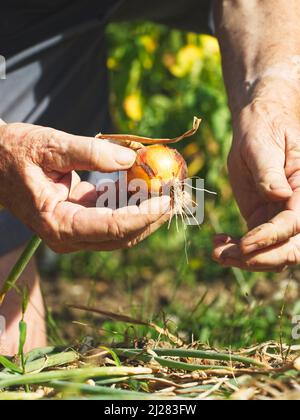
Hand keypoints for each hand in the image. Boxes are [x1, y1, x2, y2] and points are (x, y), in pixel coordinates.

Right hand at [0, 122, 170, 252]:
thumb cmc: (14, 153)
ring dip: (146, 209)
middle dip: (153, 216)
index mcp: (59, 224)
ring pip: (123, 230)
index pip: (113, 228)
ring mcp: (76, 231)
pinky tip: (142, 180)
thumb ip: (90, 152)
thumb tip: (130, 158)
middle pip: (124, 236)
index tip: (168, 199)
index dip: (144, 215)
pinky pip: (114, 216)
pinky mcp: (81, 219)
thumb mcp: (49, 146)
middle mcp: (69, 237)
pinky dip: (131, 201)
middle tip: (176, 192)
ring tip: (166, 184)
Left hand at [212, 94, 299, 271]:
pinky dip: (236, 249)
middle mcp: (296, 208)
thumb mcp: (262, 145)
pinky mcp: (262, 219)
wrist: (256, 127)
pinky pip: (254, 244)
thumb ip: (270, 171)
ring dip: (244, 259)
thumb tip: (279, 195)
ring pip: (270, 252)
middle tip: (226, 255)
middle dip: (260, 259)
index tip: (244, 243)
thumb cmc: (263, 130)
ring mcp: (279, 217)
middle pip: (289, 249)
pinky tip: (217, 242)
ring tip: (216, 251)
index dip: (270, 237)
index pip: (294, 224)